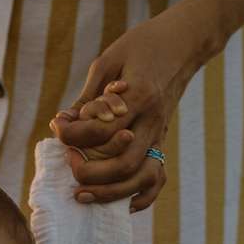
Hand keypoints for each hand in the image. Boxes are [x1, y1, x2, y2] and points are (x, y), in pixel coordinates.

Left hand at [50, 0, 219, 211]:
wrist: (186, 42)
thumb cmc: (143, 45)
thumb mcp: (110, 60)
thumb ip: (88, 95)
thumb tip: (64, 123)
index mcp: (139, 96)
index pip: (101, 130)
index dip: (73, 135)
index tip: (57, 128)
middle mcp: (153, 120)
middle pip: (123, 163)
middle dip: (90, 173)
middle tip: (69, 163)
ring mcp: (161, 133)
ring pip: (140, 176)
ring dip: (109, 192)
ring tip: (81, 193)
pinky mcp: (163, 139)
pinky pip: (157, 178)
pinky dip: (138, 196)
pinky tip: (117, 201)